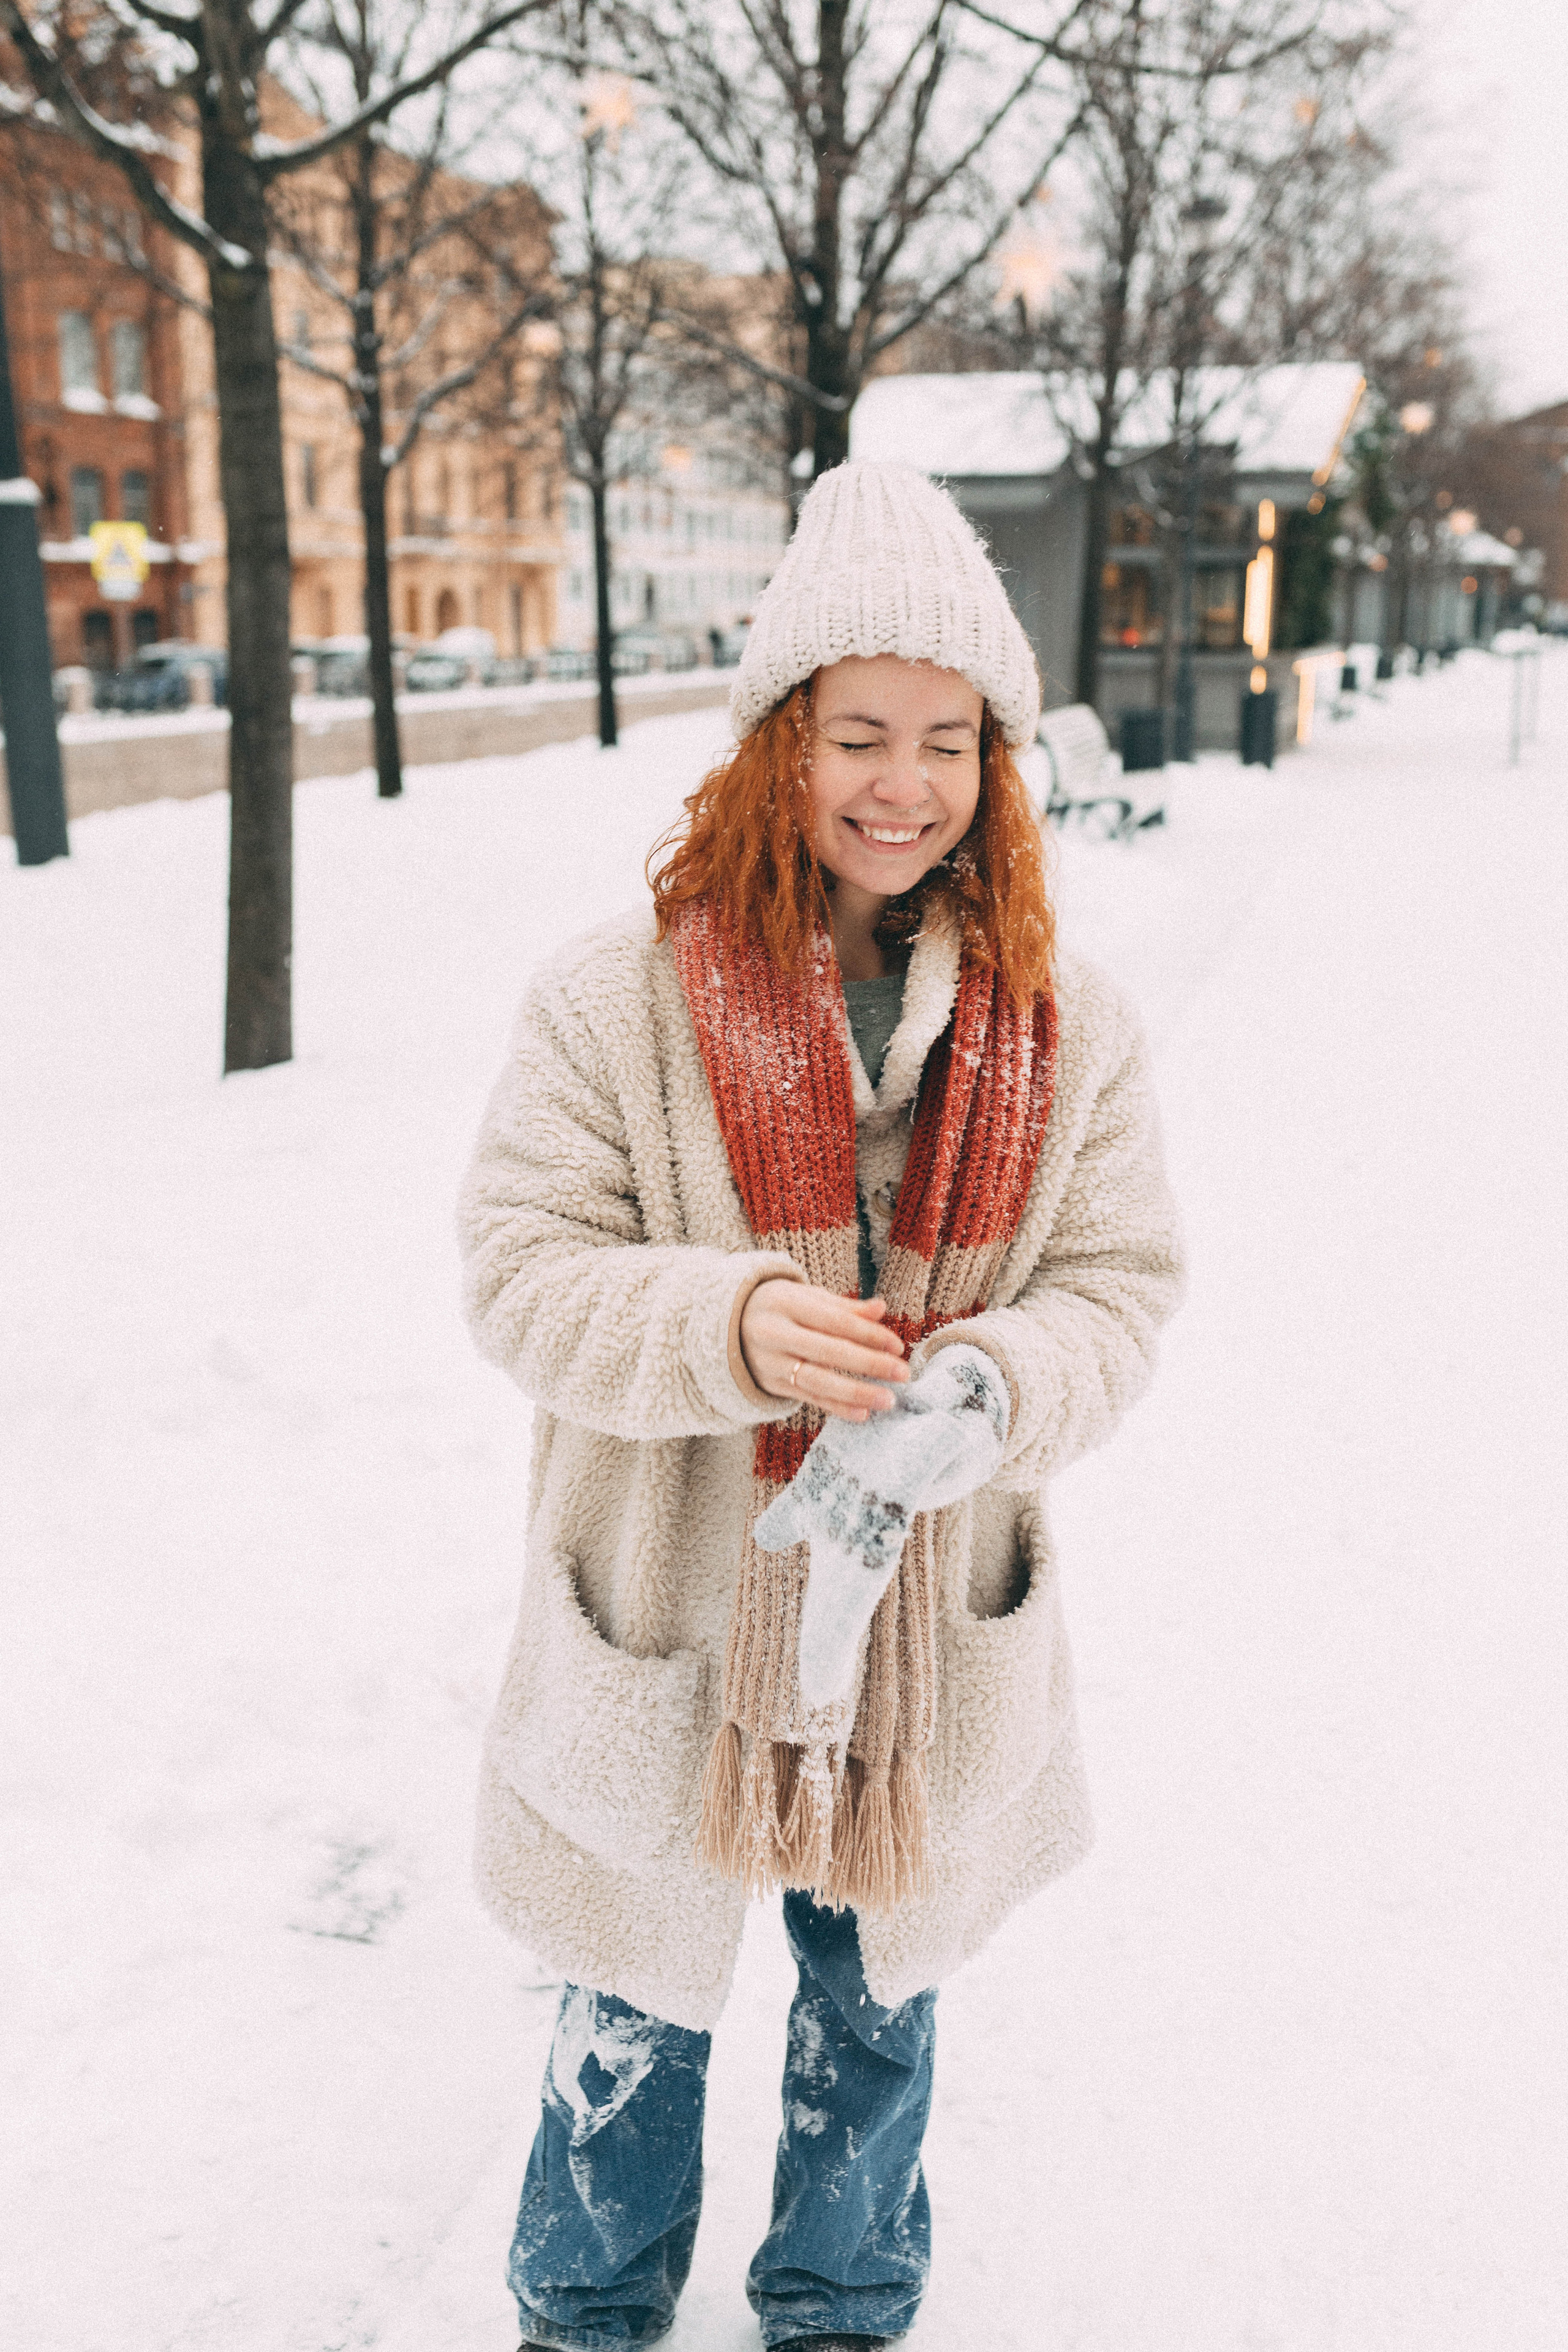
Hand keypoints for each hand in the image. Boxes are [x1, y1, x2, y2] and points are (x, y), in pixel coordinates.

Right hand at [740, 1279, 908, 1421]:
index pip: (834, 1321)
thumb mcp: (806, 1297)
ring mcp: (772, 1362)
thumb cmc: (781, 1308)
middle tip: (903, 1373)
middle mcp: (775, 1334)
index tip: (897, 1345)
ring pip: (818, 1380)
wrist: (727, 1327)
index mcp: (786, 1303)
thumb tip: (880, 1309)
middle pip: (828, 1351)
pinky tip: (863, 1413)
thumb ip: (844, 1307)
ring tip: (888, 1399)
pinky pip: (809, 1398)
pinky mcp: (773, 1385)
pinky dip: (837, 1407)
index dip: (868, 1334)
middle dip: (869, 1364)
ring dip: (856, 1392)